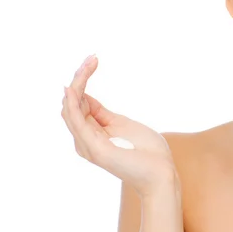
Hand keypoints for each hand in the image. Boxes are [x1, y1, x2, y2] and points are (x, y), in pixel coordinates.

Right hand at [60, 54, 176, 197]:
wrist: (162, 173)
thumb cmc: (147, 152)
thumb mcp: (123, 124)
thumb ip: (102, 114)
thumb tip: (85, 97)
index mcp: (92, 133)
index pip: (80, 103)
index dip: (83, 80)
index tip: (94, 59)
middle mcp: (84, 139)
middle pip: (72, 104)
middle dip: (79, 78)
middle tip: (92, 58)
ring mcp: (88, 145)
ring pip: (71, 109)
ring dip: (77, 83)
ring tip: (87, 65)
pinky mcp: (95, 148)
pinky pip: (77, 122)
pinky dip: (73, 103)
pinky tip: (73, 87)